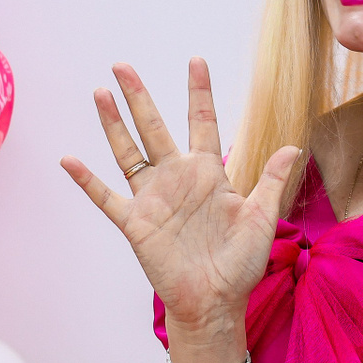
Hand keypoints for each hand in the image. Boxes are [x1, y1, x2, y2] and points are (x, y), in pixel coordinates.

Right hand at [60, 59, 298, 342]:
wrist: (215, 302)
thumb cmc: (240, 264)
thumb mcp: (261, 218)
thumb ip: (270, 180)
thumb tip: (292, 147)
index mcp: (208, 174)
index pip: (202, 122)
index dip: (198, 92)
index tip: (195, 60)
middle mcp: (177, 178)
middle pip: (154, 127)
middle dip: (139, 96)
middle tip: (122, 65)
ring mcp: (154, 199)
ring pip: (127, 152)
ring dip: (112, 124)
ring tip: (100, 93)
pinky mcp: (136, 223)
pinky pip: (107, 197)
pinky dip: (87, 180)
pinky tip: (70, 160)